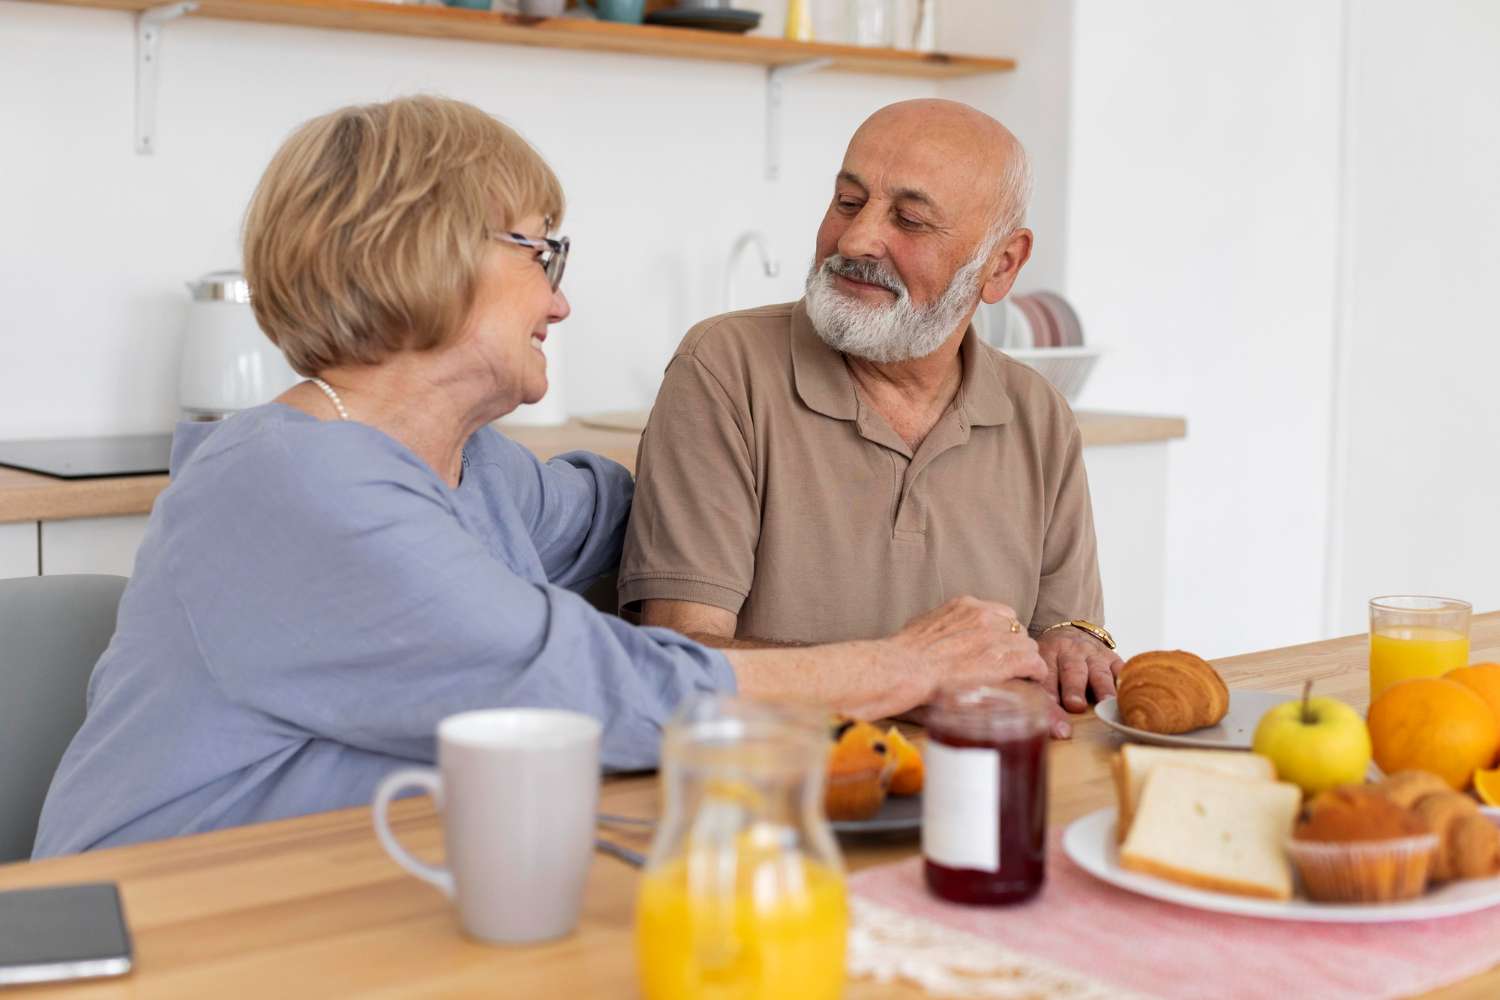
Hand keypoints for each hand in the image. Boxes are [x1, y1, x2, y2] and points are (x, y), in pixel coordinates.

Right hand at [889, 596, 1047, 701]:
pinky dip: (1035, 672)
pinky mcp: (1005, 660)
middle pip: (1016, 629)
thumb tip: (939, 634)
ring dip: (1024, 660)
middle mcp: (985, 616)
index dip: (1001, 633)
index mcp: (965, 606)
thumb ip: (940, 625)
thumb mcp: (922, 625)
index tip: (996, 647)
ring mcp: (996, 637)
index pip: (1000, 614)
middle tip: (1005, 664)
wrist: (906, 668)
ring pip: (1027, 645)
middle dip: (1012, 646)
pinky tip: (1031, 680)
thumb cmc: (904, 653)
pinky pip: (1034, 662)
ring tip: (1019, 675)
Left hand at [1037, 629, 1123, 715]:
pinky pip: (1121, 669)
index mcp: (1050, 651)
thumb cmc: (1052, 657)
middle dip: (1074, 689)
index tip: (1050, 703)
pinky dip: (1125, 681)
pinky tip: (1128, 693)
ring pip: (1098, 671)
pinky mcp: (1113, 658)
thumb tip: (1038, 715)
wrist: (1071, 634)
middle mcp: (1072, 651)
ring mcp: (1094, 654)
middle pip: (1073, 671)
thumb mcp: (1039, 663)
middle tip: (1075, 705)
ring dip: (1102, 688)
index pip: (1048, 671)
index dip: (1048, 688)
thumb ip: (1036, 684)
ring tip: (1106, 703)